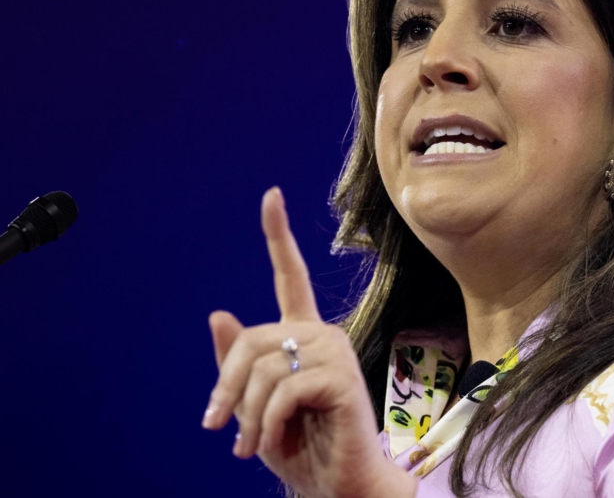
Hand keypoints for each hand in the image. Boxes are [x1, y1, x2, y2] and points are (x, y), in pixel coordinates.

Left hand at [202, 187, 414, 497]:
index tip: (271, 196)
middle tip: (218, 428)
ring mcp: (335, 352)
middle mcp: (322, 334)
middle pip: (251, 341)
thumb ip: (238, 364)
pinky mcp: (341, 377)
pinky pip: (281, 391)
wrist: (336, 485)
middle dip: (226, 389)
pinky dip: (265, 424)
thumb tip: (218, 314)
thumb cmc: (300, 445)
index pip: (290, 276)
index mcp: (302, 335)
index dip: (279, 236)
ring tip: (250, 445)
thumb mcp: (253, 406)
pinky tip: (273, 442)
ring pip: (263, 368)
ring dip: (246, 415)